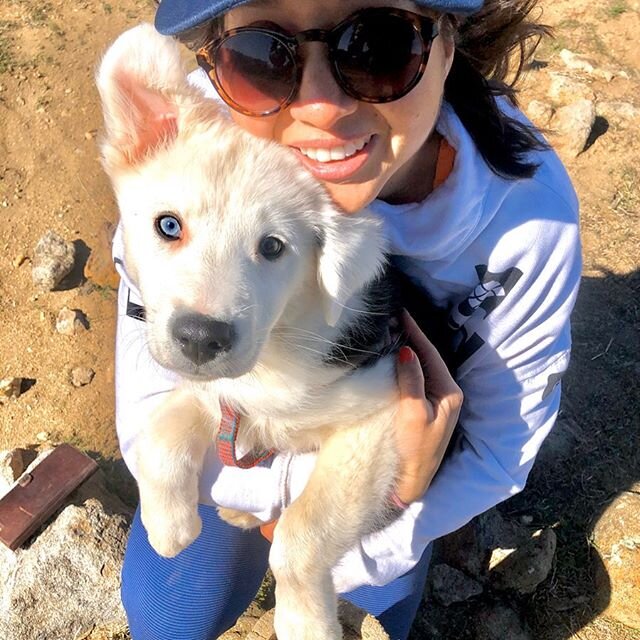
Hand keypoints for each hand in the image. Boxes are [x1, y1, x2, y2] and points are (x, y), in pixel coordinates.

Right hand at [393, 310, 462, 504]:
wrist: (412, 481)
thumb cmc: (414, 449)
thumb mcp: (412, 414)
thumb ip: (411, 381)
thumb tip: (407, 352)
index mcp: (449, 392)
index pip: (430, 354)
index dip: (415, 333)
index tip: (401, 313)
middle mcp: (447, 393)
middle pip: (429, 357)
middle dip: (413, 337)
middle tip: (394, 318)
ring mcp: (438, 401)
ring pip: (423, 367)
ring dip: (409, 350)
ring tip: (393, 331)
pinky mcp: (427, 408)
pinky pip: (417, 378)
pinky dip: (406, 365)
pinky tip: (395, 358)